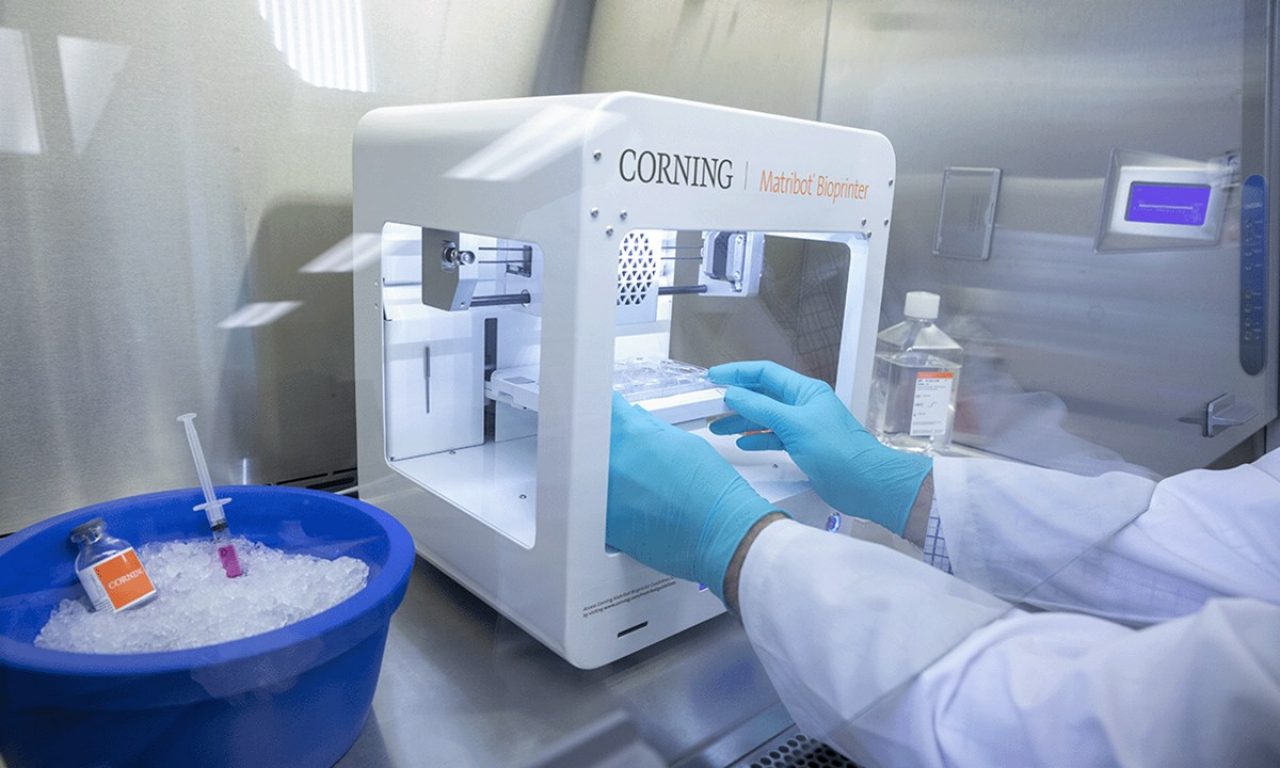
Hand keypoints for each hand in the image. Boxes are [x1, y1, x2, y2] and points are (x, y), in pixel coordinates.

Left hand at [607, 393, 778, 600]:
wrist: (722, 534)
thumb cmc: (712, 493)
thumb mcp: (685, 444)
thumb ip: (652, 428)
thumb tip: (635, 419)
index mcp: (631, 435)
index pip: (603, 408)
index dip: (608, 409)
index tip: (610, 414)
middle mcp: (612, 462)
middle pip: (589, 442)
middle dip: (605, 444)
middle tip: (628, 455)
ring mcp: (604, 496)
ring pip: (588, 477)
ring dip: (606, 476)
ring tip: (636, 486)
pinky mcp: (606, 526)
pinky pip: (594, 509)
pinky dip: (606, 506)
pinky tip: (633, 508)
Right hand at [708, 361, 930, 535]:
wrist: (865, 483)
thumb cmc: (841, 452)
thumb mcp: (794, 424)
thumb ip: (761, 408)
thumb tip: (735, 395)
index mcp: (805, 391)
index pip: (765, 373)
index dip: (738, 373)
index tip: (715, 377)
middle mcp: (803, 406)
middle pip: (762, 396)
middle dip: (736, 400)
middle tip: (711, 406)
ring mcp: (803, 427)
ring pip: (765, 418)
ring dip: (742, 422)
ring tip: (719, 427)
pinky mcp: (803, 447)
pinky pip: (773, 438)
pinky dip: (757, 440)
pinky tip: (744, 444)